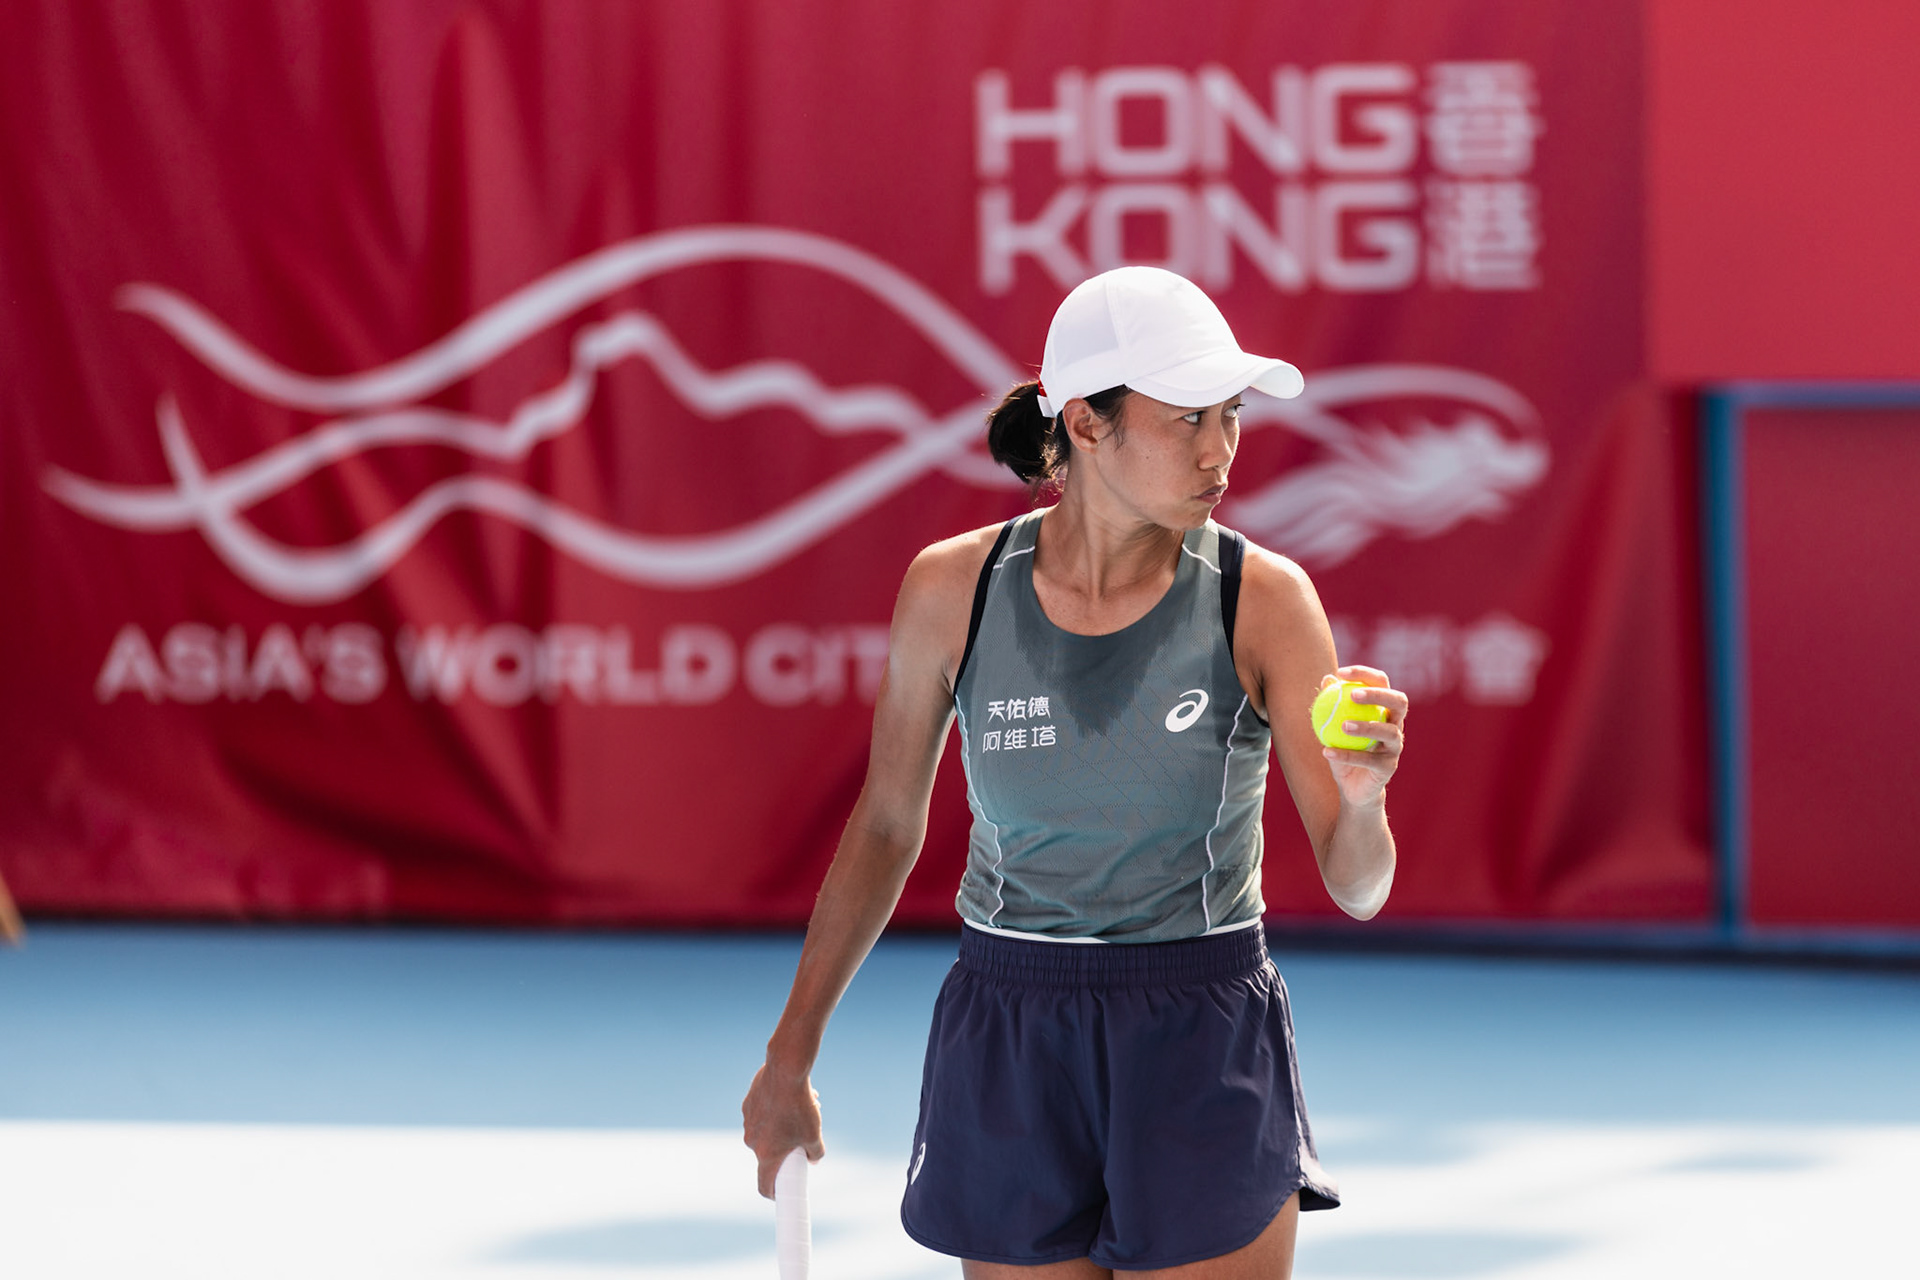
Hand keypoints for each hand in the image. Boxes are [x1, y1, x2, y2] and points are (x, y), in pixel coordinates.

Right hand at [742, 1062, 824, 1198]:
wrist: (786, 1071)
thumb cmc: (801, 1106)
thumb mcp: (814, 1133)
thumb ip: (815, 1153)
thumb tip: (813, 1159)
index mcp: (767, 1154)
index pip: (764, 1185)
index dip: (772, 1193)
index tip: (780, 1194)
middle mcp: (752, 1141)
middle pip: (768, 1154)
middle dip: (785, 1149)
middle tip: (801, 1138)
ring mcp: (748, 1122)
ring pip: (765, 1132)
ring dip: (780, 1128)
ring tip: (801, 1110)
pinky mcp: (748, 1104)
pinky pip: (761, 1114)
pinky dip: (772, 1112)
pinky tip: (788, 1098)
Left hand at [1319, 665, 1405, 806]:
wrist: (1353, 787)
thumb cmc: (1344, 750)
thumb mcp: (1333, 726)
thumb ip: (1331, 704)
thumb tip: (1326, 679)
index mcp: (1384, 709)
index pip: (1382, 683)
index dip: (1365, 674)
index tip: (1340, 672)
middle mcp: (1395, 724)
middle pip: (1398, 702)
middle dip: (1378, 694)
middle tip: (1352, 695)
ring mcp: (1395, 746)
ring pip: (1388, 732)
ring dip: (1366, 727)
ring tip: (1343, 726)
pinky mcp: (1389, 767)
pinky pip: (1368, 760)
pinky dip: (1346, 755)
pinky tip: (1326, 751)